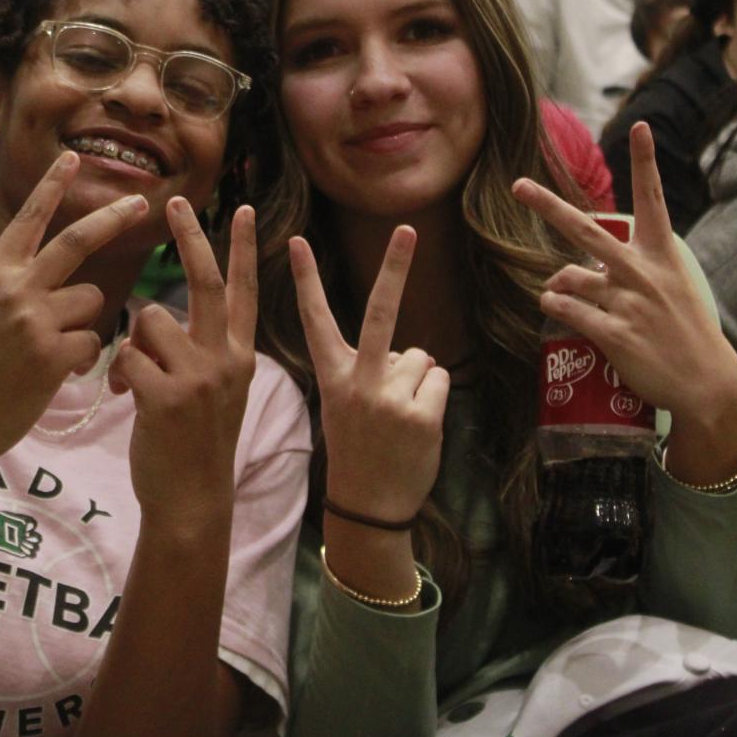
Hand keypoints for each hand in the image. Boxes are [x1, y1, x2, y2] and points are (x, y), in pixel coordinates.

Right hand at [0, 152, 150, 463]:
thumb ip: (13, 283)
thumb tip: (50, 263)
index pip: (30, 219)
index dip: (53, 186)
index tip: (72, 157)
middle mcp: (14, 288)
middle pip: (77, 240)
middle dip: (113, 217)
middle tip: (141, 201)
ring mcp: (33, 320)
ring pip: (92, 300)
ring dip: (84, 324)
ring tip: (50, 350)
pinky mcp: (52, 354)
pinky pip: (92, 342)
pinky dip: (81, 359)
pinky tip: (52, 375)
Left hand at [115, 200, 259, 528]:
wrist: (193, 500)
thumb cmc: (195, 444)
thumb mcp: (216, 392)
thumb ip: (200, 351)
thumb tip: (159, 316)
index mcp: (241, 355)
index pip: (244, 289)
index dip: (244, 248)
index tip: (245, 208)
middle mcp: (227, 359)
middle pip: (205, 281)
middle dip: (189, 237)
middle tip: (172, 202)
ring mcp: (200, 377)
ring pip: (150, 319)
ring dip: (131, 341)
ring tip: (132, 378)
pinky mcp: (168, 396)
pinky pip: (128, 355)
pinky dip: (117, 372)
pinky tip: (124, 398)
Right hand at [292, 226, 451, 525]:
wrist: (368, 506)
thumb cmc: (358, 450)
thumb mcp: (343, 406)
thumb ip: (368, 371)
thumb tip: (413, 353)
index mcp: (332, 377)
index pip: (315, 320)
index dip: (306, 280)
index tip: (297, 241)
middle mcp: (358, 382)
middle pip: (380, 312)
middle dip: (395, 267)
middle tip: (407, 229)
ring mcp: (390, 398)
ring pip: (420, 357)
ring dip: (418, 379)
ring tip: (400, 416)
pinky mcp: (421, 415)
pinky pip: (439, 380)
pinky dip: (434, 397)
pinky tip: (417, 425)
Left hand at [511, 122, 736, 439]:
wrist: (706, 381)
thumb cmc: (684, 330)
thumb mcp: (671, 286)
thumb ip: (627, 270)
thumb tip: (570, 272)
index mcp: (661, 255)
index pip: (652, 200)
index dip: (645, 163)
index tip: (640, 127)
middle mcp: (643, 273)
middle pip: (587, 231)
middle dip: (549, 206)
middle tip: (519, 185)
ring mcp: (628, 304)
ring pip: (569, 277)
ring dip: (558, 284)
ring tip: (564, 295)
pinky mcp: (615, 334)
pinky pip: (568, 311)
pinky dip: (556, 306)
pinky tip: (556, 306)